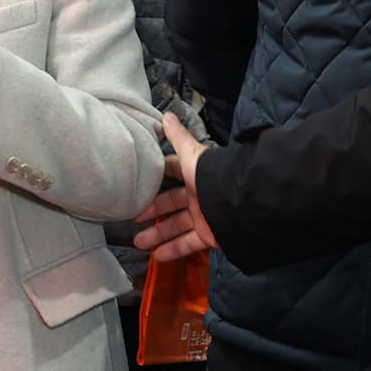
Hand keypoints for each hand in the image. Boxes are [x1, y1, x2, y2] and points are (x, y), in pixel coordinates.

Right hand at [132, 113, 218, 260]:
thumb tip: (165, 114)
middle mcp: (198, 194)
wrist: (238, 203)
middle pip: (170, 203)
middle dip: (151, 211)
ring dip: (157, 235)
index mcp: (194, 173)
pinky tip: (157, 256)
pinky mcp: (209, 235)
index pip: (171, 173)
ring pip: (175, 226)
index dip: (155, 177)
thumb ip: (178, 137)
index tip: (136, 183)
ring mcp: (203, 216)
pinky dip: (173, 250)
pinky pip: (188, 244)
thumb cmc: (212, 176)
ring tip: (138, 243)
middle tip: (131, 218)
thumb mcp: (191, 154)